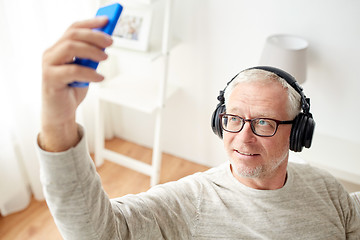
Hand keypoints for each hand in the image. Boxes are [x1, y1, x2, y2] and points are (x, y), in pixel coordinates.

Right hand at [40, 17, 112, 151]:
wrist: (60, 112)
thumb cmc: (71, 90)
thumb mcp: (85, 70)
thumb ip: (91, 57)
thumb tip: (106, 43)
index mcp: (59, 49)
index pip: (73, 28)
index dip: (90, 23)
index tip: (107, 20)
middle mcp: (51, 54)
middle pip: (72, 35)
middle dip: (94, 35)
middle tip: (110, 42)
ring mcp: (48, 66)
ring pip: (70, 48)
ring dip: (91, 51)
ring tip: (105, 58)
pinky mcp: (50, 79)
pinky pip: (72, 71)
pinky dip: (89, 73)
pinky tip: (99, 78)